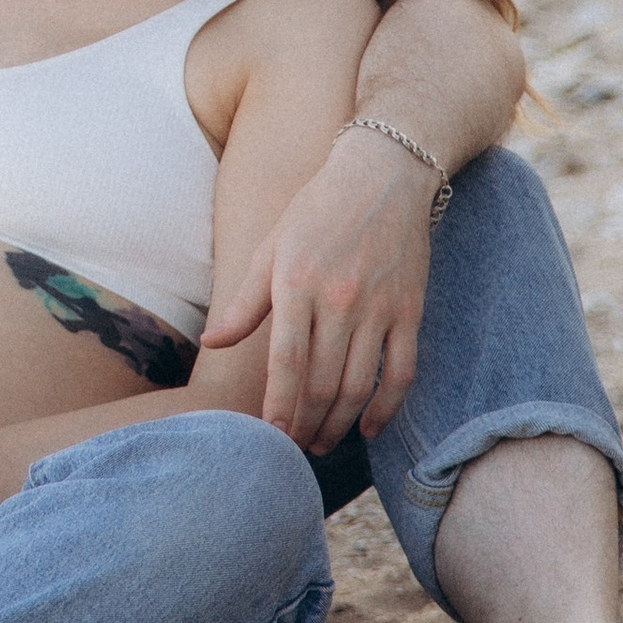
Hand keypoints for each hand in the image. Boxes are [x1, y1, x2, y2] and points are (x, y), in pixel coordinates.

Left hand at [202, 135, 433, 454]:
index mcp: (297, 284)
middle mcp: (340, 299)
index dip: (279, 406)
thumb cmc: (317, 210)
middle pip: (323, 383)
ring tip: (322, 442)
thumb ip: (245, 302)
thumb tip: (211, 344)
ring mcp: (379, 307)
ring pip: (359, 384)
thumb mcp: (271, 247)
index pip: (287, 362)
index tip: (269, 437)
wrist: (385, 174)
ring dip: (340, 423)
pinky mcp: (410, 310)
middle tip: (292, 448)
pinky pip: (401, 371)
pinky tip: (370, 426)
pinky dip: (387, 406)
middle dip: (306, 423)